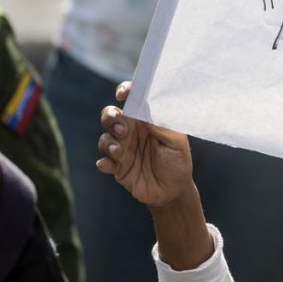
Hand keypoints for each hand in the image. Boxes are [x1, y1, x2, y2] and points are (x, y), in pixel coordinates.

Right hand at [95, 82, 192, 208]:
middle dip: (111, 119)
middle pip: (111, 115)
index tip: (122, 94)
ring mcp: (122, 148)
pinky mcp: (117, 167)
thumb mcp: (177, 141)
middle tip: (123, 129)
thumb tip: (147, 108)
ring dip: (109, 142)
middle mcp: (132, 131)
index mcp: (146, 119)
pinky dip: (104, 162)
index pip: (133, 99)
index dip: (125, 90)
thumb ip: (163, 125)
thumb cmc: (178, 160)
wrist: (173, 191)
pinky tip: (107, 165)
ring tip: (120, 151)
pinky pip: (104, 161)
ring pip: (105, 137)